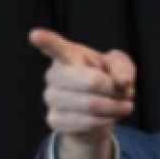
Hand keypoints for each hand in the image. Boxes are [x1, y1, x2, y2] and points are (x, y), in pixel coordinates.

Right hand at [29, 28, 135, 158]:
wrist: (99, 113)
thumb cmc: (107, 81)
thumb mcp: (120, 67)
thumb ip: (122, 67)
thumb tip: (122, 82)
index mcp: (68, 54)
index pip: (56, 47)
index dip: (46, 41)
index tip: (35, 35)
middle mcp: (54, 74)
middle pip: (91, 81)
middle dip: (115, 89)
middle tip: (124, 92)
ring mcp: (51, 97)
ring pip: (92, 104)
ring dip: (115, 107)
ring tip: (120, 105)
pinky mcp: (54, 120)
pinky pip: (88, 123)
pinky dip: (106, 121)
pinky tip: (106, 117)